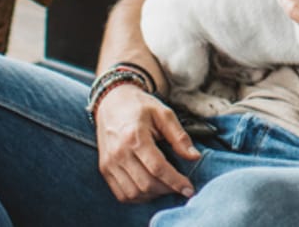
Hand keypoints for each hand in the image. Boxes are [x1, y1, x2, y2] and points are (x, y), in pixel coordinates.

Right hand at [93, 84, 199, 201]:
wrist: (111, 102)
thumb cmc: (139, 106)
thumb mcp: (164, 114)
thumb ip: (179, 136)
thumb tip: (194, 157)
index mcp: (135, 137)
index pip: (158, 168)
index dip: (176, 182)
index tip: (189, 189)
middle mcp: (119, 153)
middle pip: (146, 184)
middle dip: (167, 190)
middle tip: (180, 186)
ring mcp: (109, 163)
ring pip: (133, 193)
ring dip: (153, 195)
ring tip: (166, 187)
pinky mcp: (104, 169)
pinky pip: (121, 194)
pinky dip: (138, 197)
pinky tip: (150, 189)